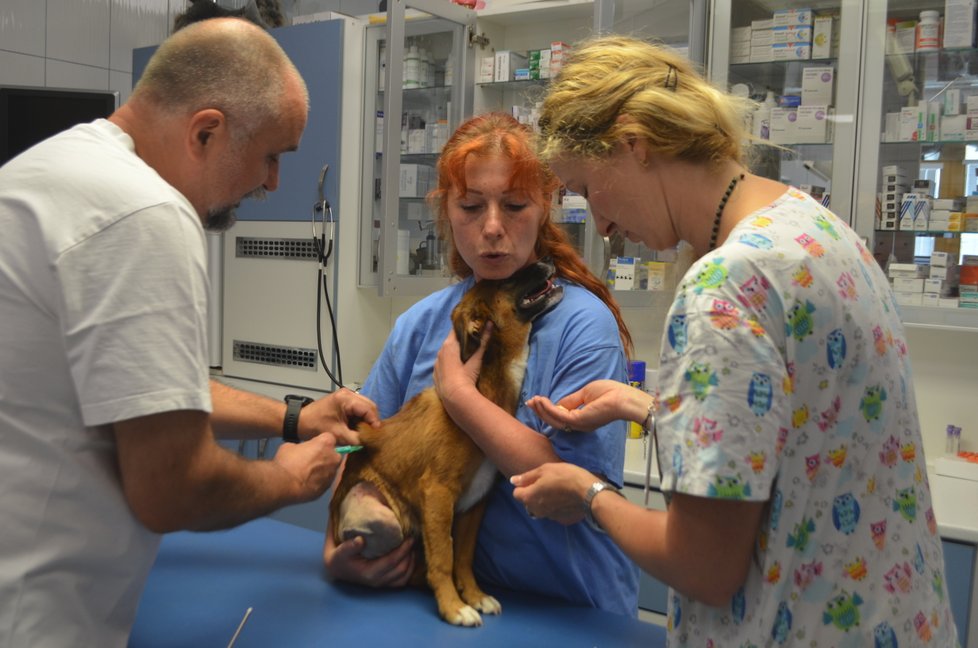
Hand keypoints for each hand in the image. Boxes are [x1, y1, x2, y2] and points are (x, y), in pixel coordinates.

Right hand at [271, 433, 341, 501]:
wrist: (285, 485)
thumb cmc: (287, 462)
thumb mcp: (289, 446)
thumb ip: (302, 446)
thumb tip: (302, 450)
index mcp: (326, 443)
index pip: (329, 438)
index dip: (320, 441)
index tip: (312, 446)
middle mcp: (333, 458)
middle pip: (333, 454)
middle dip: (325, 456)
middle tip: (311, 460)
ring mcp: (332, 473)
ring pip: (331, 468)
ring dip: (323, 469)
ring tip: (308, 474)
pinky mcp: (328, 486)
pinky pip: (326, 480)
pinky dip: (320, 480)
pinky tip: (308, 483)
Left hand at [299, 387, 379, 444]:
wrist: (299, 421)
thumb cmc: (316, 426)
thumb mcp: (338, 434)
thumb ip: (356, 438)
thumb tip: (370, 442)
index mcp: (346, 399)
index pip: (369, 409)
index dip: (375, 422)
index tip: (377, 436)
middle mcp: (348, 394)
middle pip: (370, 406)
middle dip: (373, 420)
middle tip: (373, 435)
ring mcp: (346, 396)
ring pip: (366, 407)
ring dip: (368, 419)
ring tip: (367, 432)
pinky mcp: (344, 401)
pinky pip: (359, 408)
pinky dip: (362, 418)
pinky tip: (360, 428)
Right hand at [323, 528, 416, 587]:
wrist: (336, 568)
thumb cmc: (339, 558)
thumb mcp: (339, 551)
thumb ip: (349, 546)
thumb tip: (360, 540)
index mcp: (369, 574)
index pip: (392, 562)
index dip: (403, 550)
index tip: (410, 537)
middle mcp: (377, 581)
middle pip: (401, 570)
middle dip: (409, 554)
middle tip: (412, 539)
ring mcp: (381, 584)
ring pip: (404, 578)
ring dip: (411, 563)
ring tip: (412, 548)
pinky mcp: (383, 584)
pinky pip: (401, 581)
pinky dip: (408, 570)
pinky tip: (409, 558)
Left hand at [433, 324, 489, 402]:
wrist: (454, 398)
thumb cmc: (466, 376)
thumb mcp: (476, 358)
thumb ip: (483, 340)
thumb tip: (490, 323)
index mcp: (449, 345)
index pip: (455, 329)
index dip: (464, 326)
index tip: (472, 325)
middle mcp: (440, 352)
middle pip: (450, 340)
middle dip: (460, 339)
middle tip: (472, 339)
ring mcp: (436, 363)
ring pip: (445, 352)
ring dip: (454, 351)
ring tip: (465, 353)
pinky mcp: (435, 374)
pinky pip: (442, 363)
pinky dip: (448, 362)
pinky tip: (457, 367)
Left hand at [510, 463, 595, 524]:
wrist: (587, 491)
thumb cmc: (564, 476)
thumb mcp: (544, 470)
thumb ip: (526, 477)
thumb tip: (513, 481)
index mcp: (529, 497)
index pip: (516, 493)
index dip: (523, 485)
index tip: (534, 479)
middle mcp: (535, 510)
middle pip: (527, 501)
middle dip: (532, 493)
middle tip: (545, 482)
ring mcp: (547, 516)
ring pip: (538, 507)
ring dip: (542, 500)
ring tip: (555, 489)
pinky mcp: (558, 518)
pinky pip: (550, 511)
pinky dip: (553, 505)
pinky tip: (562, 497)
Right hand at [526, 379, 650, 431]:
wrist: (623, 398)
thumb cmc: (610, 393)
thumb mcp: (585, 393)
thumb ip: (571, 400)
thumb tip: (558, 403)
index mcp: (582, 419)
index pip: (560, 417)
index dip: (547, 409)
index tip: (536, 401)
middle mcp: (578, 425)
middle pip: (554, 421)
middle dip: (540, 411)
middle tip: (530, 402)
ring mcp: (578, 425)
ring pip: (553, 420)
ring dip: (542, 409)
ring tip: (534, 399)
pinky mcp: (577, 421)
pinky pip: (557, 415)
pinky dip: (547, 408)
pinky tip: (542, 400)